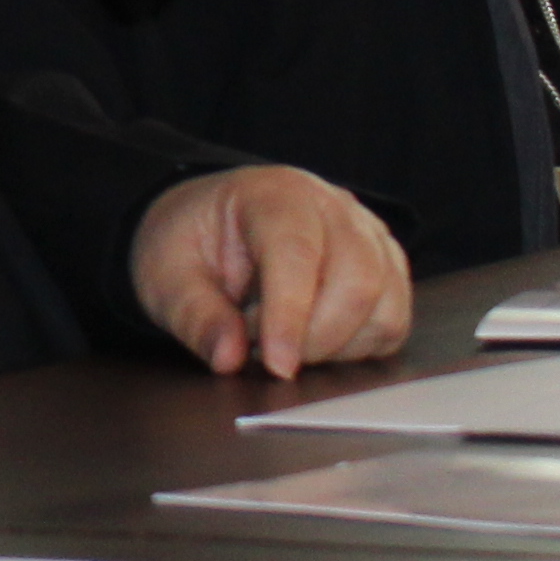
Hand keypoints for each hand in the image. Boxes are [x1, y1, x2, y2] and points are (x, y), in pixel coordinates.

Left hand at [132, 167, 412, 377]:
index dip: (290, 316)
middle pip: (358, 280)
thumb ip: (195, 316)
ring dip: (338, 345)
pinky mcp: (385, 265)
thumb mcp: (167, 276)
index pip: (296, 253)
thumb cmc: (191, 242)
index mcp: (274, 194)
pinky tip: (314, 339)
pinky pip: (393, 320)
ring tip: (284, 339)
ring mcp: (367, 234)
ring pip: (385, 305)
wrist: (211, 221)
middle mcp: (332, 207)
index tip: (277, 366)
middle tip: (264, 352)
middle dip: (315, 338)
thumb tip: (228, 358)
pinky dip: (359, 346)